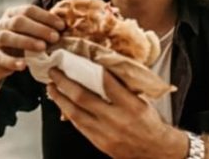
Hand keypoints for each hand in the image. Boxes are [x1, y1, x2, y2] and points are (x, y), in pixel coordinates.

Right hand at [0, 5, 64, 82]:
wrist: (0, 61)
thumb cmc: (21, 42)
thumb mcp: (31, 32)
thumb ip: (43, 28)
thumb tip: (66, 27)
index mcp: (12, 14)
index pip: (29, 10)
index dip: (46, 17)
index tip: (62, 26)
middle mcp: (2, 24)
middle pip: (18, 22)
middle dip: (38, 29)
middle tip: (55, 37)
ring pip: (7, 37)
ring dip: (26, 41)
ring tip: (42, 47)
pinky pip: (1, 58)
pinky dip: (12, 62)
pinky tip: (23, 65)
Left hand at [47, 69, 187, 158]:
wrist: (157, 152)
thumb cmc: (150, 123)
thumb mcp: (141, 101)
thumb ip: (122, 88)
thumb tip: (101, 69)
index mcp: (131, 105)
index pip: (106, 83)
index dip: (89, 69)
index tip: (76, 59)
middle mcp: (116, 119)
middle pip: (83, 97)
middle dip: (65, 82)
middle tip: (55, 72)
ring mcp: (105, 133)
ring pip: (75, 113)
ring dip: (60, 98)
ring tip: (52, 87)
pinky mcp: (99, 142)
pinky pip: (78, 125)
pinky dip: (68, 112)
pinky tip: (62, 104)